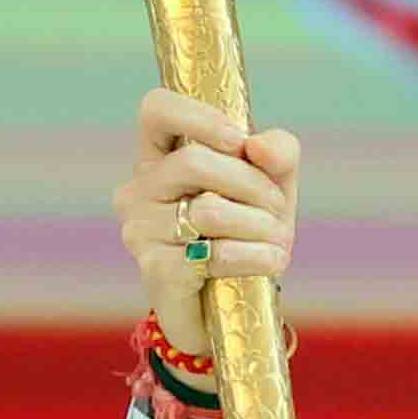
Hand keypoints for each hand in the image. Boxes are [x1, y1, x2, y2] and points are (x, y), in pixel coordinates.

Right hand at [114, 89, 297, 356]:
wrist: (233, 308)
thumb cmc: (248, 234)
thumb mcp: (272, 186)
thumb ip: (277, 153)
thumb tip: (258, 146)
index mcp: (159, 158)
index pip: (156, 109)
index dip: (200, 117)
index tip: (240, 141)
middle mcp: (139, 190)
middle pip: (194, 162)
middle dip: (252, 184)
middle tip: (279, 209)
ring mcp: (140, 231)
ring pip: (210, 211)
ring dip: (261, 226)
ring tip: (279, 242)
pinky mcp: (156, 270)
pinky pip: (215, 253)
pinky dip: (256, 256)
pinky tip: (271, 263)